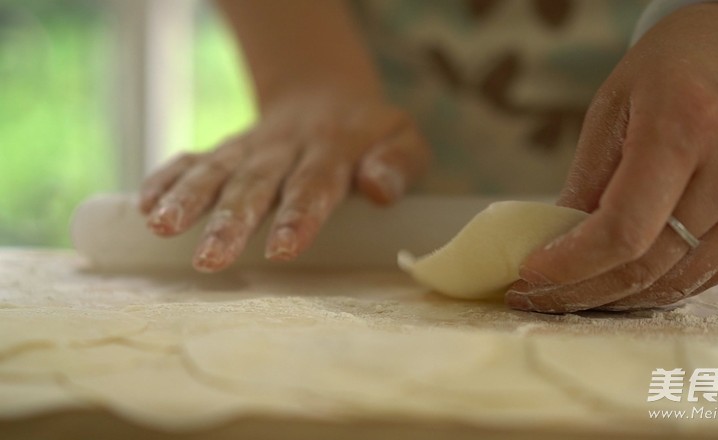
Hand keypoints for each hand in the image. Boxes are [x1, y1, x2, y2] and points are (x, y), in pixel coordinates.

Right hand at [138, 93, 429, 271]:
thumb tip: (379, 190)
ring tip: (161, 227)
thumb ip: (398, 164)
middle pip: (255, 185)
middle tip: (211, 260)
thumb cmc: (371, 136)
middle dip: (230, 222)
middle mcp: (284, 149)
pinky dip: (166, 179)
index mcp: (332, 150)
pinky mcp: (225, 151)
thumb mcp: (403, 140)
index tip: (283, 249)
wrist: (326, 97)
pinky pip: (191, 160)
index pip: (313, 184)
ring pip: (216, 172)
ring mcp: (249, 149)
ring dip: (188, 199)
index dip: (299, 216)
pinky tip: (145, 206)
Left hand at [507, 3, 717, 312]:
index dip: (570, 265)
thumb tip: (555, 243)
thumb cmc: (676, 66)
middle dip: (581, 292)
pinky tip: (620, 278)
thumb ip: (588, 179)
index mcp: (686, 126)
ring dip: (617, 297)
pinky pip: (708, 275)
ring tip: (570, 291)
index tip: (529, 273)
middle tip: (535, 294)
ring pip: (678, 283)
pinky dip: (659, 284)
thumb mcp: (614, 105)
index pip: (622, 231)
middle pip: (648, 268)